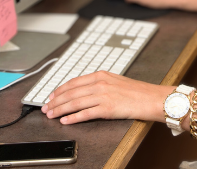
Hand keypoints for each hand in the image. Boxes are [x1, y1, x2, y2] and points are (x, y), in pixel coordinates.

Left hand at [41, 71, 171, 123]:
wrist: (151, 98)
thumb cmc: (137, 91)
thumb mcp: (115, 80)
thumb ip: (100, 83)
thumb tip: (85, 90)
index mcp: (101, 75)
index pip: (74, 82)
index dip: (60, 89)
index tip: (51, 95)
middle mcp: (100, 83)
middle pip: (71, 92)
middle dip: (55, 100)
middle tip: (45, 107)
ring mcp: (103, 96)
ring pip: (75, 103)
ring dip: (60, 109)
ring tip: (51, 115)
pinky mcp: (107, 108)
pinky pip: (85, 114)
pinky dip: (73, 118)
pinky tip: (65, 120)